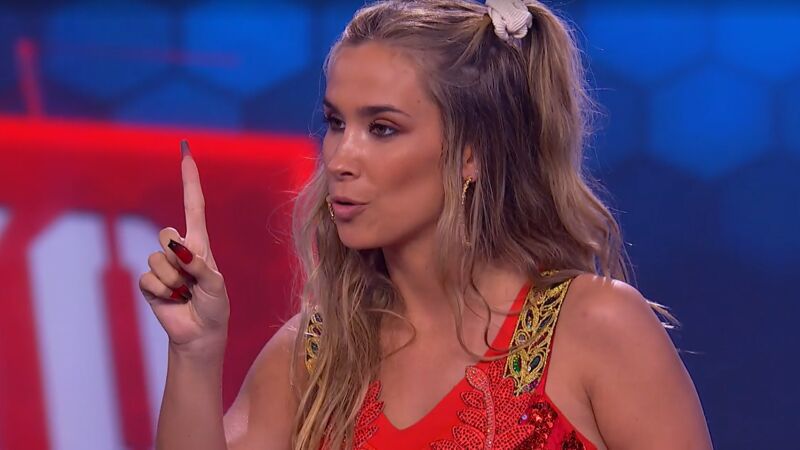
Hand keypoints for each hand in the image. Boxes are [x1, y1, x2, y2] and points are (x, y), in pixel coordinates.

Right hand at [138, 140, 229, 356]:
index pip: (193, 204)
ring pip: (157, 259)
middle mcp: (179, 249)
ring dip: (174, 281)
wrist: (201, 334)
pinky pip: (147, 278)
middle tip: (192, 282)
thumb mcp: (216, 285)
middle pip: (165, 233)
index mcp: (200, 242)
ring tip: (185, 294)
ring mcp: (162, 265)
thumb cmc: (215, 307)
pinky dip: (162, 292)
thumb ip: (199, 265)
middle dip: (180, 259)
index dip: (189, 178)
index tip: (186, 150)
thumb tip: (176, 248)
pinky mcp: (149, 283)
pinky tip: (172, 301)